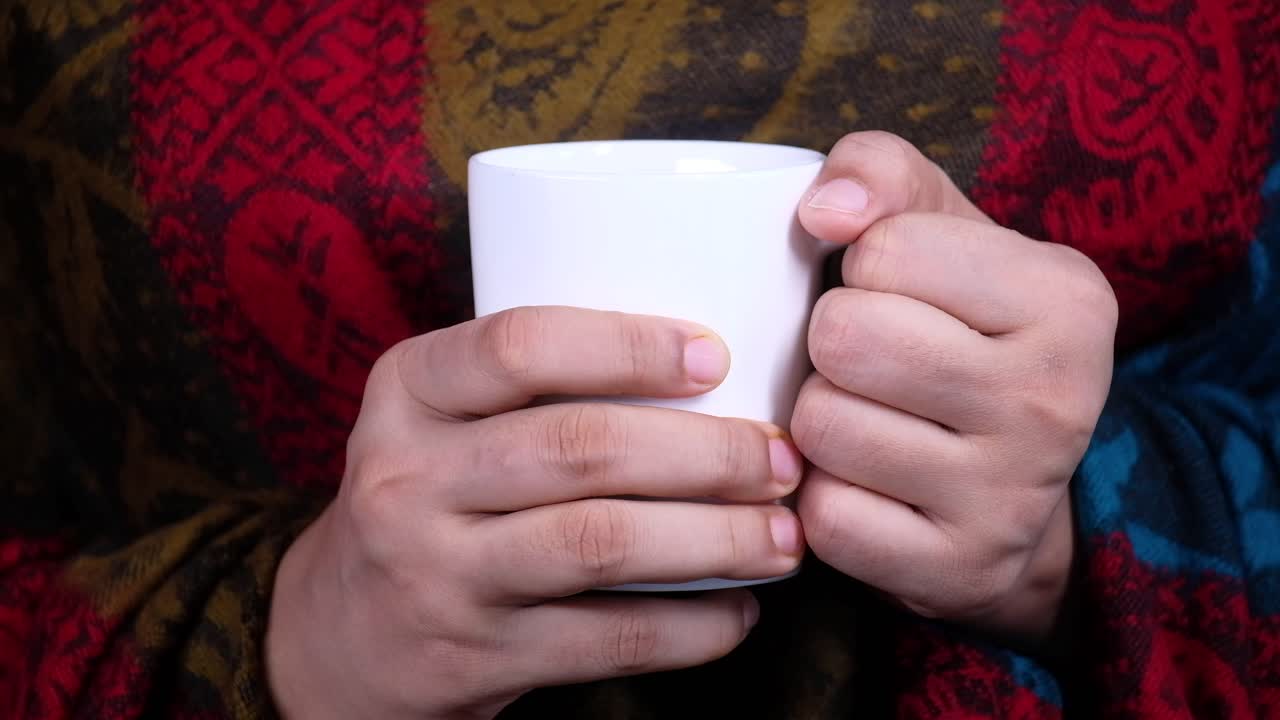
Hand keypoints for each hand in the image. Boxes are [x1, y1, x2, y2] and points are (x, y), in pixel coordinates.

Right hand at [265, 307, 804, 719]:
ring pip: (600, 545)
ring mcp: (435, 575)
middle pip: (580, 448)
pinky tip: (739, 611)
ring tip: (783, 536)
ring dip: (714, 539)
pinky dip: (690, 628)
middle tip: (781, 459)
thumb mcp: (441, 419)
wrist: (334, 633)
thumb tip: (717, 371)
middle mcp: (407, 477)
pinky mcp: (470, 659)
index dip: (630, 347)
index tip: (718, 355)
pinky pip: (604, 641)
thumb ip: (535, 387)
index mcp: (406, 389)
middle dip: (705, 452)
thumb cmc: (430, 496)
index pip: (520, 345)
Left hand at [792, 132, 1116, 644]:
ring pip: (822, 426)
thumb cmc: (958, 334)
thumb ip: (880, 175)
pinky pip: (825, 517)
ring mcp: (1011, 496)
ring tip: (870, 421)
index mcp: (1065, 297)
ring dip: (822, 420)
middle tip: (871, 364)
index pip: (882, 250)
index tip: (900, 298)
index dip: (862, 270)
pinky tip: (867, 486)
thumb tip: (823, 209)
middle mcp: (1057, 398)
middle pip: (844, 338)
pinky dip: (825, 497)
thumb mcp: (941, 234)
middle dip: (832, 344)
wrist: (1010, 495)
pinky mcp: (956, 571)